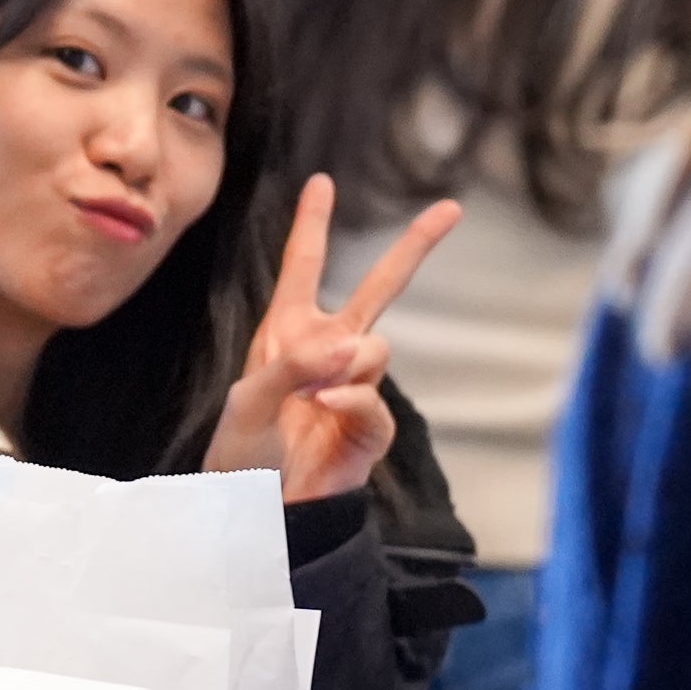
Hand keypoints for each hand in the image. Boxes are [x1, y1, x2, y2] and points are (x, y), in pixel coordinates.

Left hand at [204, 174, 460, 504]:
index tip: (322, 182)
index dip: (311, 225)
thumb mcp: (246, 401)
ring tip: (309, 398)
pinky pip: (374, 399)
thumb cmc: (240, 452)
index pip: (302, 267)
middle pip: (378, 288)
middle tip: (450, 208)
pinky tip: (322, 410)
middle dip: (414, 247)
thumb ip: (290, 366)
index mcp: (286, 333)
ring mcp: (354, 385)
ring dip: (344, 367)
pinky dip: (350, 402)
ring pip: (375, 349)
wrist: (256, 507)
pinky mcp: (371, 425)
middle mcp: (326, 350)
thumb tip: (352, 347)